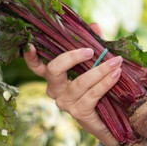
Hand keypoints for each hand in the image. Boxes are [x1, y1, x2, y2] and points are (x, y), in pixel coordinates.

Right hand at [22, 25, 122, 145]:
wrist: (114, 121)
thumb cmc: (102, 89)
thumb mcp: (97, 65)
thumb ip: (95, 45)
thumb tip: (94, 25)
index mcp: (55, 78)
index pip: (37, 67)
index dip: (31, 57)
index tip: (30, 44)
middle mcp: (55, 91)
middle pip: (54, 69)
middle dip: (73, 57)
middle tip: (91, 50)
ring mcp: (65, 103)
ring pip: (80, 82)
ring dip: (100, 70)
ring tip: (116, 62)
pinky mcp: (79, 113)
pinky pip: (91, 95)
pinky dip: (105, 83)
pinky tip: (116, 75)